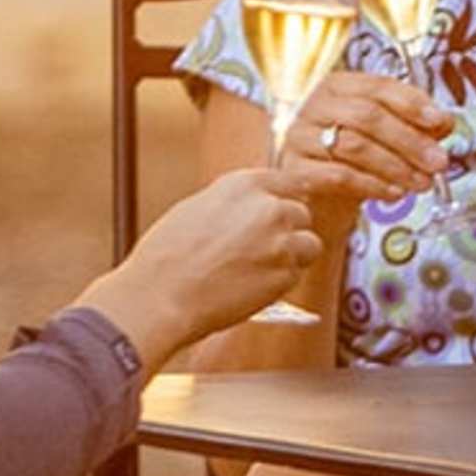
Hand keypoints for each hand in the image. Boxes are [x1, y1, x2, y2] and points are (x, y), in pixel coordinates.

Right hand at [73, 169, 322, 365]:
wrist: (161, 296)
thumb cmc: (167, 256)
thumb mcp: (198, 208)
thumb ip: (235, 204)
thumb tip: (252, 208)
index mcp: (244, 185)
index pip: (291, 179)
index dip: (300, 190)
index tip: (313, 193)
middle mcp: (268, 209)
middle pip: (301, 214)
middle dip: (287, 230)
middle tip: (258, 248)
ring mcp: (281, 243)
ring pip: (308, 245)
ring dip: (292, 255)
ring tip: (256, 269)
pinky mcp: (285, 276)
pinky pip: (295, 275)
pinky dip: (280, 282)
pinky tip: (249, 286)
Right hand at [276, 70, 453, 202]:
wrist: (317, 195)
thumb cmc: (353, 158)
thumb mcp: (385, 136)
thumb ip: (414, 124)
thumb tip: (446, 122)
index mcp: (338, 86)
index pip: (378, 86)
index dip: (412, 103)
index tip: (440, 122)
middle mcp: (314, 105)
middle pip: (367, 116)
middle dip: (409, 140)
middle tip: (439, 162)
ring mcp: (299, 137)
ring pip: (353, 146)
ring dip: (396, 166)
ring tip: (422, 183)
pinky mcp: (293, 170)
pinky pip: (338, 176)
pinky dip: (372, 185)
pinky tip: (395, 194)